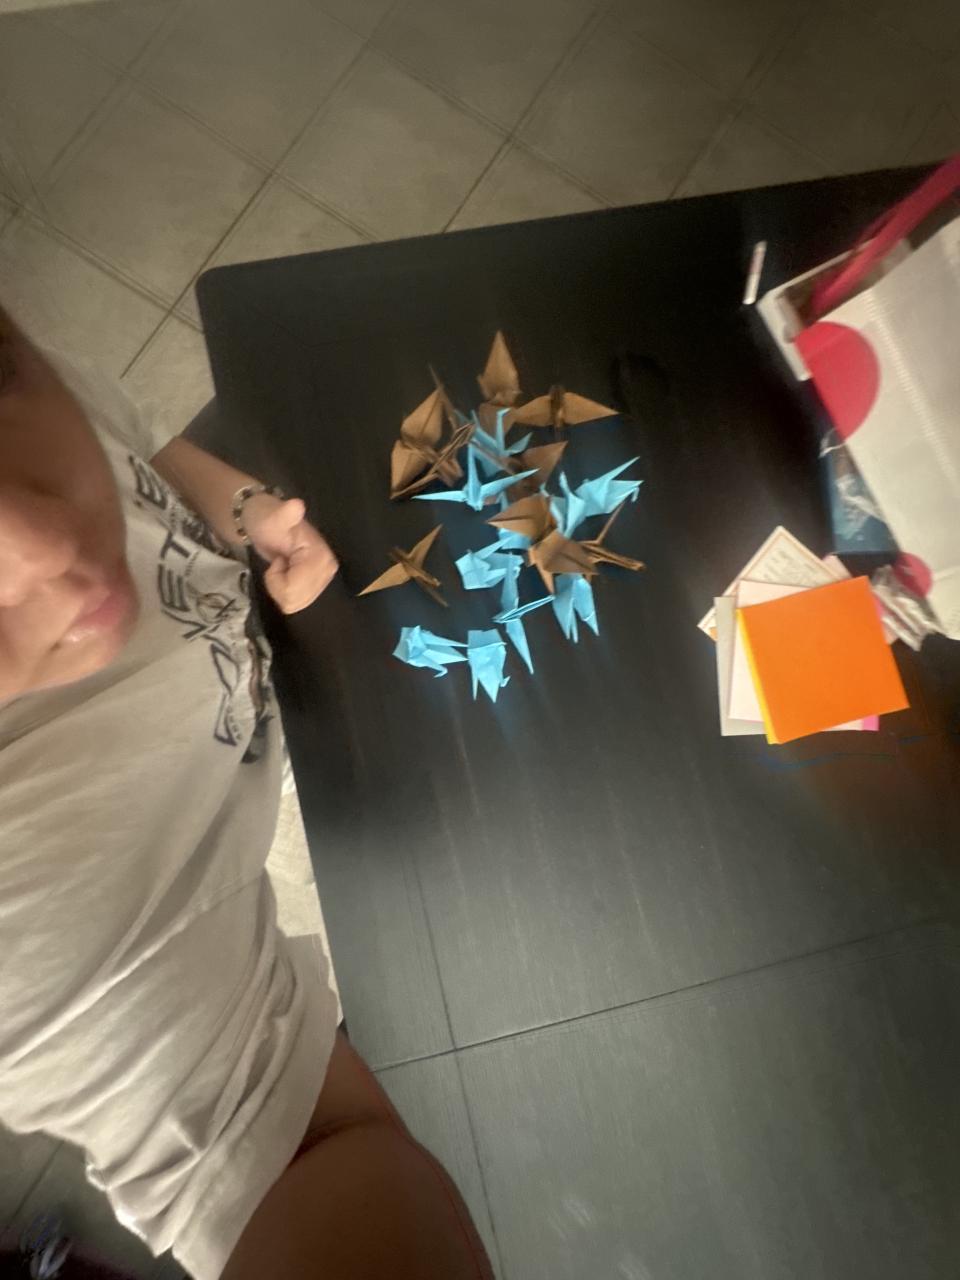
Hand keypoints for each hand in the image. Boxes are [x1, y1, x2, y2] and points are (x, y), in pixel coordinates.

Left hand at [245, 495, 337, 613]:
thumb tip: (296, 506)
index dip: (276, 578)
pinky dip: (283, 592)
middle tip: (279, 562)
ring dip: (279, 588)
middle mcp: (328, 571)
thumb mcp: (271, 516)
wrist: (266, 524)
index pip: (293, 589)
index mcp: (321, 557)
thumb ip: (284, 514)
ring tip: (282, 567)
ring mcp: (324, 580)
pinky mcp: (317, 588)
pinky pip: (294, 605)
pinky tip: (285, 574)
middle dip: (277, 584)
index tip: (279, 558)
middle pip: (294, 601)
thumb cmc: (267, 520)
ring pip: (293, 605)